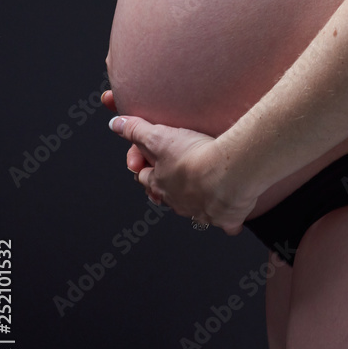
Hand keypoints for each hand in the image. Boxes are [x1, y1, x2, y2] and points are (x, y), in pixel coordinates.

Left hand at [102, 91, 258, 234]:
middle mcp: (178, 202)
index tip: (148, 162)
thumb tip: (115, 124)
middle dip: (168, 188)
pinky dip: (228, 220)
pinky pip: (226, 224)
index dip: (145, 169)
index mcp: (161, 184)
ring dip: (196, 202)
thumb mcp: (159, 137)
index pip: (146, 178)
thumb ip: (137, 130)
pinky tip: (231, 214)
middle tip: (173, 178)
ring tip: (203, 190)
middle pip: (167, 196)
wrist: (228, 174)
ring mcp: (201, 213)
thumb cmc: (194, 157)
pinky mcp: (226, 219)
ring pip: (194, 211)